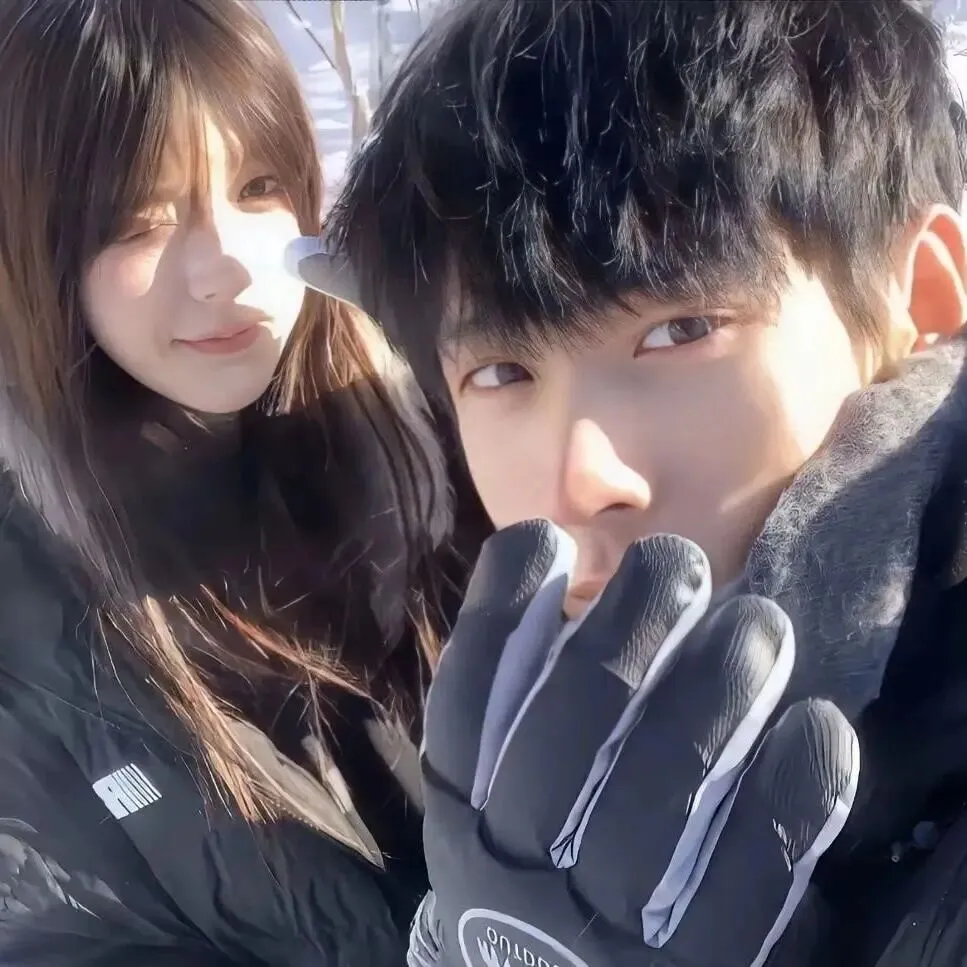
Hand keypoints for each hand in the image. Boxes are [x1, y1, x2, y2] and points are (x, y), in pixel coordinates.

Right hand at [411, 520, 859, 966]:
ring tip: (757, 620)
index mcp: (463, 810)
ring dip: (713, 690)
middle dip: (627, 627)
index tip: (546, 537)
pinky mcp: (689, 964)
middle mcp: (516, 862)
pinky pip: (746, 881)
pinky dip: (786, 795)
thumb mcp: (487, 797)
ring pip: (658, 794)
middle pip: (567, 728)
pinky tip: (816, 725)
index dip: (500, 606)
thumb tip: (571, 576)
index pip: (466, 696)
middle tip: (676, 559)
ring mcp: (600, 924)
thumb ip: (513, 707)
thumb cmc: (527, 865)